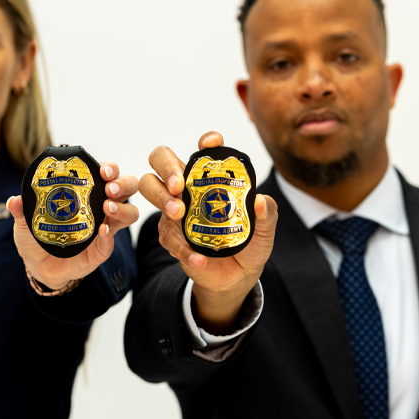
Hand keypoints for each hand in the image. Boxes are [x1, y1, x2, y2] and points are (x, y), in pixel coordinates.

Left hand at [8, 161, 138, 290]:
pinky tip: (103, 231)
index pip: (107, 176)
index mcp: (87, 195)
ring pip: (129, 215)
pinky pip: (110, 243)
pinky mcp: (100, 252)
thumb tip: (14, 200)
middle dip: (123, 184)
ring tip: (108, 208)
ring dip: (122, 209)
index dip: (110, 169)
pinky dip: (109, 237)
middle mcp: (101, 209)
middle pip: (126, 190)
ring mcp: (104, 230)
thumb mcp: (26, 222)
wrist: (39, 267)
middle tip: (110, 187)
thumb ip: (21, 211)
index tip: (104, 169)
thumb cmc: (38, 237)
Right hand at [139, 131, 277, 333]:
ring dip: (162, 199)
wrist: (237, 276)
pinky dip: (182, 247)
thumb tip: (260, 201)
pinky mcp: (171, 235)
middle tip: (179, 185)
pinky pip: (167, 234)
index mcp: (212, 178)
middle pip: (161, 159)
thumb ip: (267, 214)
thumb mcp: (265, 230)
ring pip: (151, 188)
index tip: (210, 144)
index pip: (204, 152)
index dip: (206, 142)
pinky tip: (199, 258)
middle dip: (166, 166)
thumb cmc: (250, 243)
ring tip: (178, 214)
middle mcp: (188, 188)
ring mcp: (175, 210)